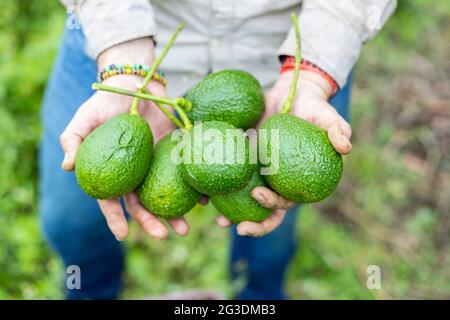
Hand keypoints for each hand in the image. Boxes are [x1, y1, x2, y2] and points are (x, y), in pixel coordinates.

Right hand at [59, 38, 187, 240]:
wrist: (137, 85)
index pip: (112, 201)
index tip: (123, 235)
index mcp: (113, 172)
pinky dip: (194, 189)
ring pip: (165, 195)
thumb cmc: (107, 102)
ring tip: (184, 229)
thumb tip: (67, 167)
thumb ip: (73, 140)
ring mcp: (157, 166)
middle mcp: (136, 174)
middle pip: (142, 205)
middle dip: (151, 222)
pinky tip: (203, 200)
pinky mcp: (176, 155)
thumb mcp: (85, 118)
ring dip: (174, 214)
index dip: (116, 218)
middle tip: (163, 235)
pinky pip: (185, 175)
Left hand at [216, 70, 351, 236]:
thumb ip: (337, 130)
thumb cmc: (313, 107)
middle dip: (250, 223)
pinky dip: (216, 185)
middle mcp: (276, 182)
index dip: (273, 209)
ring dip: (228, 210)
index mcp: (295, 180)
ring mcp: (258, 173)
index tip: (259, 198)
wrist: (291, 93)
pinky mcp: (243, 159)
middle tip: (232, 225)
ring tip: (214, 216)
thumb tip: (346, 148)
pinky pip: (229, 175)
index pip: (286, 204)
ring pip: (243, 199)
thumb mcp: (327, 116)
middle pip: (263, 211)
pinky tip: (203, 188)